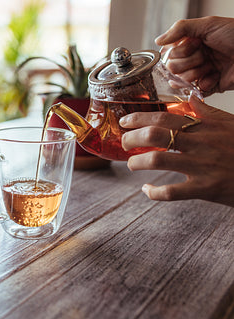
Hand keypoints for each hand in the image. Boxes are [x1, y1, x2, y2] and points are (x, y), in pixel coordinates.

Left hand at [119, 96, 233, 206]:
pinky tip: (147, 190)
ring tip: (132, 164)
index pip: (165, 117)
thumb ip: (208, 112)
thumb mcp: (231, 124)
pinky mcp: (206, 188)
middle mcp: (201, 144)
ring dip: (138, 162)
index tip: (125, 121)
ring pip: (158, 161)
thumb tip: (190, 98)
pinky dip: (154, 192)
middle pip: (155, 136)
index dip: (140, 118)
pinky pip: (172, 192)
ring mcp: (203, 166)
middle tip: (123, 143)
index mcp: (205, 127)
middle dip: (132, 138)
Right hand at [155, 16, 233, 95]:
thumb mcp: (208, 24)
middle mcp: (193, 57)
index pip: (168, 52)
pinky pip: (195, 90)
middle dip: (189, 61)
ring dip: (197, 72)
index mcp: (191, 43)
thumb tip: (157, 40)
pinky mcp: (209, 86)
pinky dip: (206, 83)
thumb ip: (180, 29)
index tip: (195, 44)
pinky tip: (216, 75)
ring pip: (182, 80)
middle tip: (204, 55)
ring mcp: (200, 72)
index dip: (179, 50)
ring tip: (212, 65)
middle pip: (172, 67)